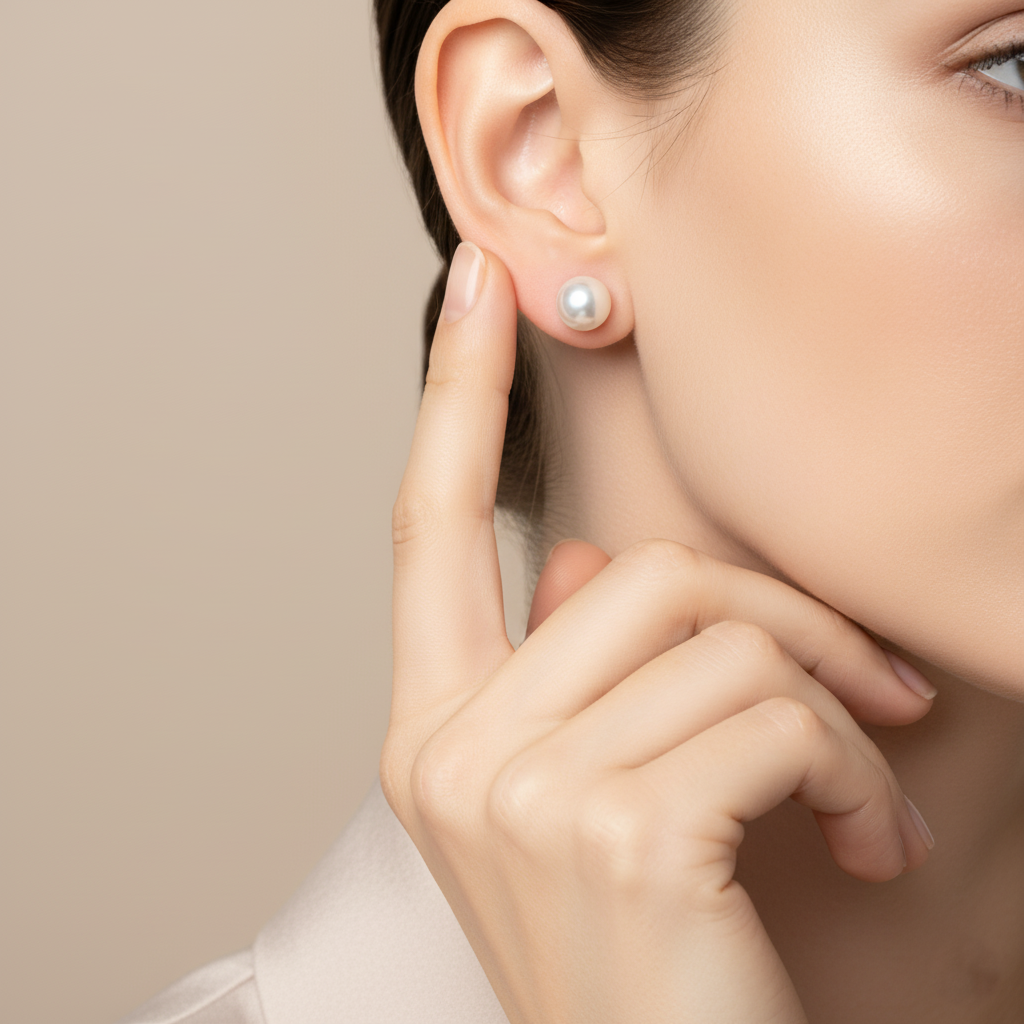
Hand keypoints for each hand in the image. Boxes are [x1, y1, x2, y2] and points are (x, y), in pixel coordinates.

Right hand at [382, 242, 934, 1023]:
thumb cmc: (636, 952)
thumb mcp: (582, 807)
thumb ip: (568, 671)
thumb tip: (582, 563)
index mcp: (435, 731)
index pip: (429, 524)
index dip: (454, 395)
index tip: (476, 285)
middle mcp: (453, 751)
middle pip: (640, 574)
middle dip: (785, 619)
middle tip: (875, 698)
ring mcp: (520, 791)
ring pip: (716, 635)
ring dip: (829, 711)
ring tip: (857, 796)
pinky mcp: (616, 830)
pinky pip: (770, 716)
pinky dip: (848, 770)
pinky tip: (856, 843)